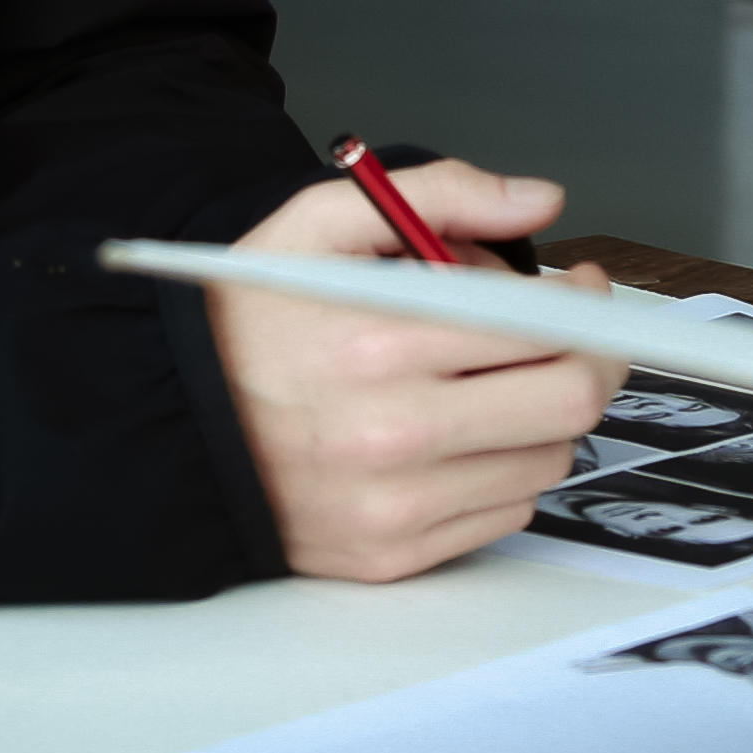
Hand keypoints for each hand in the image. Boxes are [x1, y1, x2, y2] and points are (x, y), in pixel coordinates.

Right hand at [210, 163, 625, 581]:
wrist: (163, 425)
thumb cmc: (245, 322)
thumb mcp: (319, 224)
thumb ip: (441, 194)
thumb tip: (539, 200)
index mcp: (379, 341)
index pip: (546, 330)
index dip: (583, 301)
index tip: (579, 285)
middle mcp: (392, 434)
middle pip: (568, 404)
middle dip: (589, 359)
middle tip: (572, 335)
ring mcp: (394, 506)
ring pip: (546, 461)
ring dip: (542, 415)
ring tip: (495, 381)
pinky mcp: (391, 557)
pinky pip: (505, 515)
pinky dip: (502, 470)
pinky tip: (460, 434)